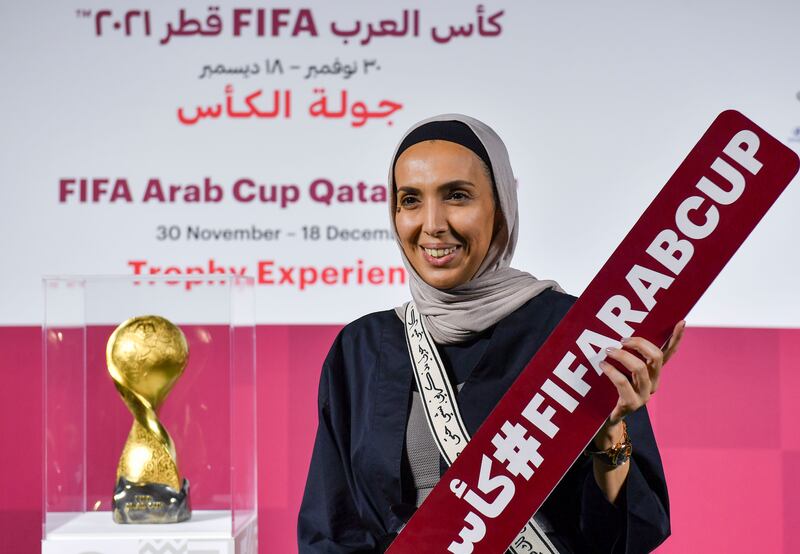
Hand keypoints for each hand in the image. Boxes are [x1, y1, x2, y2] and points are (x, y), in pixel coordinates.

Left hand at [593, 321, 685, 447]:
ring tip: (607, 351)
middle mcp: (653, 383)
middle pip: (656, 358)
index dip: (675, 338)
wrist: (604, 418)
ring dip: (622, 355)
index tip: (681, 321)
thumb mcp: (622, 370)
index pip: (668, 354)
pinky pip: (623, 382)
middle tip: (621, 339)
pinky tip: (602, 365)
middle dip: (639, 343)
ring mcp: (644, 395)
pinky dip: (611, 371)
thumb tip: (618, 333)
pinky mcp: (631, 403)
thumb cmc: (612, 388)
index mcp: (654, 373)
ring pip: (640, 368)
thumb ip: (626, 355)